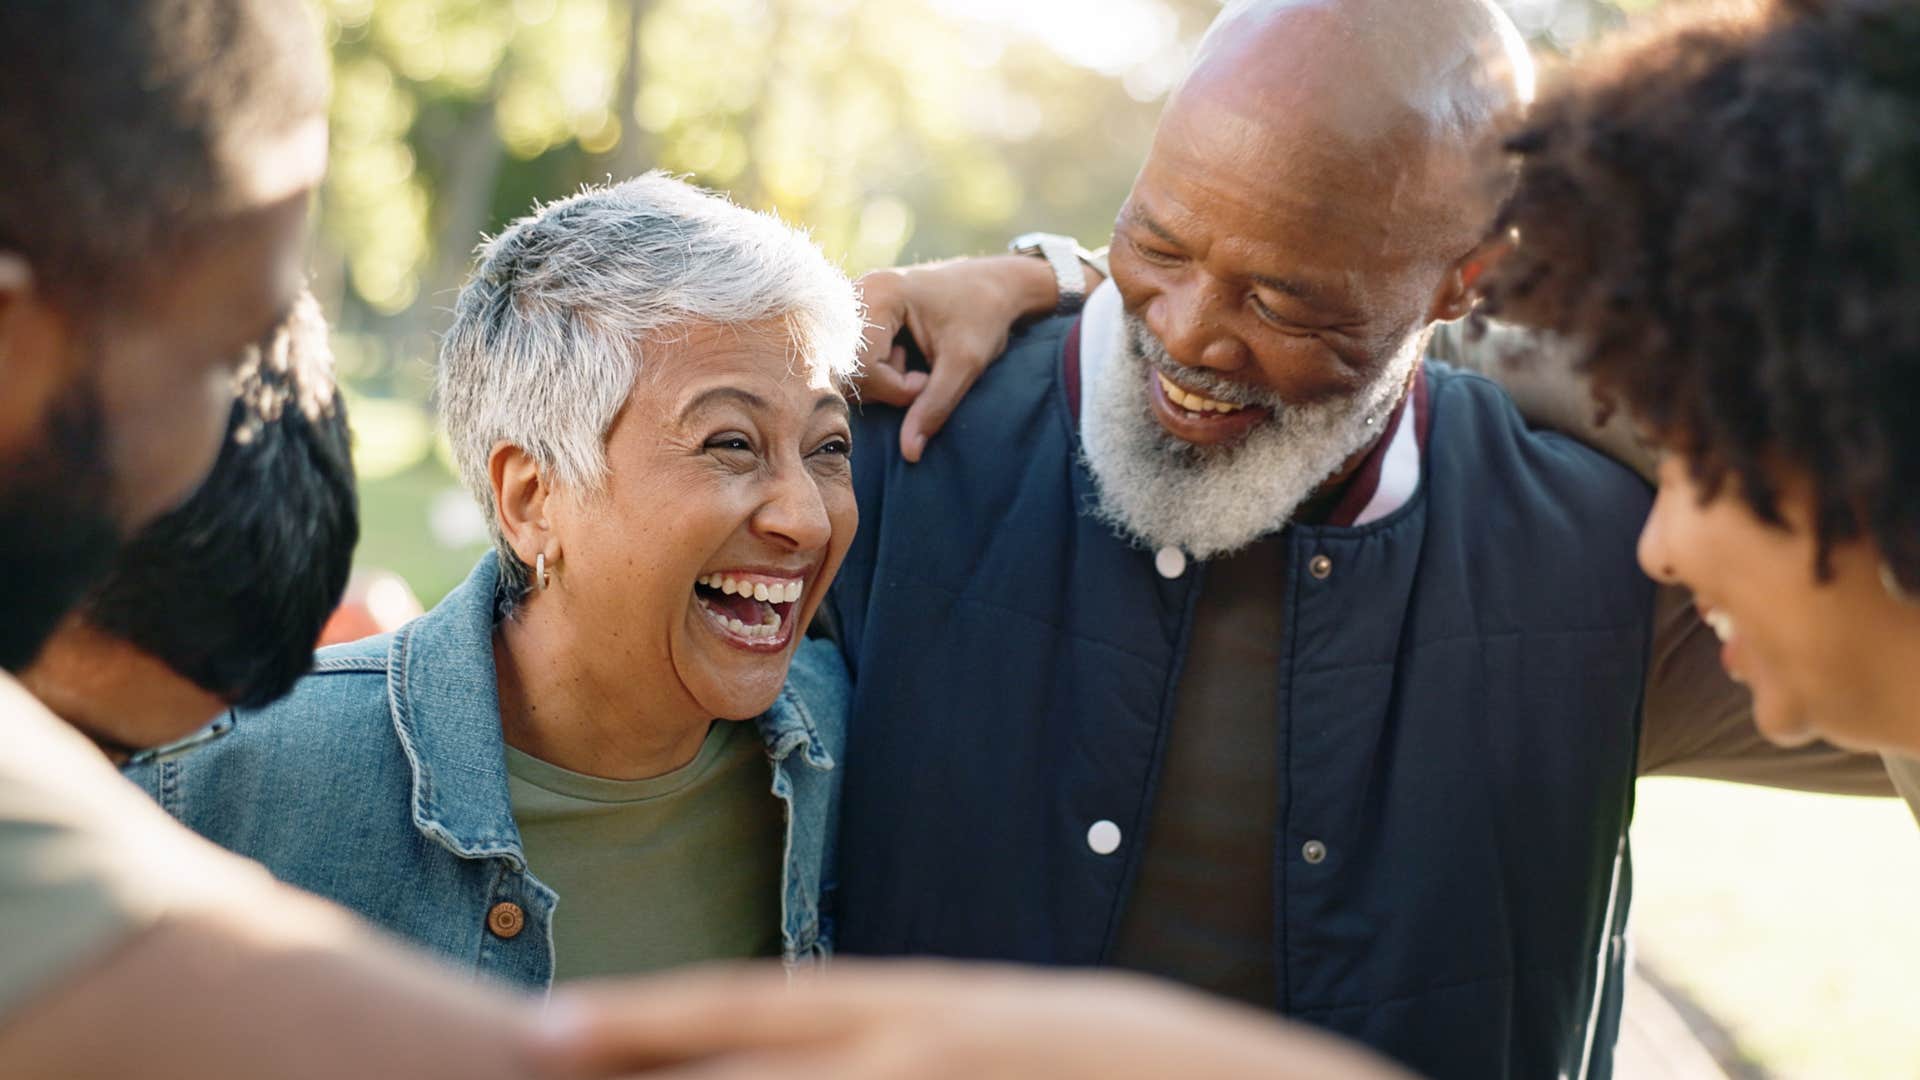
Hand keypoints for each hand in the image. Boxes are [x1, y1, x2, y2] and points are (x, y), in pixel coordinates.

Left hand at [527, 960, 1415, 1079]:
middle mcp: (919, 1051)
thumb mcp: (999, 1021)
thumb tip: (812, 1036)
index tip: (548, 1027)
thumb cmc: (1118, 1060)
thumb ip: (905, 1033)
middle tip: (527, 1067)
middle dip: (641, 1075)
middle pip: (747, 1071)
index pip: (756, 1008)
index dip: (647, 1018)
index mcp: (922, 1005)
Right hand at [853, 256, 1060, 462]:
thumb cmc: (984, 316)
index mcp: (881, 293)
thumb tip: (909, 453)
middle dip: (888, 386)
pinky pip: (854, 359)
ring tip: (916, 364)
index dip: (895, 389)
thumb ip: (935, 406)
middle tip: (923, 377)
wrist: (994, 286)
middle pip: (851, 368)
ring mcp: (855, 303)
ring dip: (884, 379)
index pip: (864, 366)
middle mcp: (858, 293)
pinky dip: (879, 370)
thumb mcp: (966, 364)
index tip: (929, 382)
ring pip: (850, 367)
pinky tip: (903, 357)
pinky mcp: (859, 314)